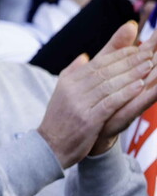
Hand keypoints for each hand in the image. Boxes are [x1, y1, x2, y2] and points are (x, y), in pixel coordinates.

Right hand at [38, 22, 156, 166]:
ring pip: (109, 85)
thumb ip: (73, 73)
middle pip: (105, 71)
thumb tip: (84, 56)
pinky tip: (140, 86)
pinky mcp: (88, 120)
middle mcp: (72, 89)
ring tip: (149, 65)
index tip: (137, 48)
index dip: (118, 55)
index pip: (97, 63)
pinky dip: (126, 93)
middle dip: (128, 61)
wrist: (50, 147)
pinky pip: (110, 102)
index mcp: (68, 81)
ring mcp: (79, 104)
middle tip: (148, 52)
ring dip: (131, 74)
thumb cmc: (60, 121)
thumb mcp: (62, 93)